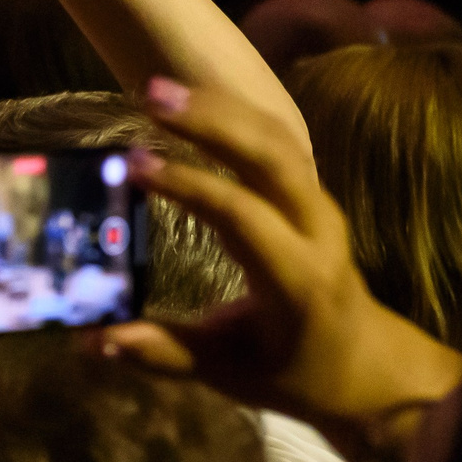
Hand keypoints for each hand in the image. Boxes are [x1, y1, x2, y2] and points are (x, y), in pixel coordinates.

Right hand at [101, 77, 461, 441]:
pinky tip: (192, 103)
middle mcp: (316, 234)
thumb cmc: (295, 373)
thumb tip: (93, 342)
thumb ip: (164, 353)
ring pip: (280, 140)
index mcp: (296, 280)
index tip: (135, 165)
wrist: (368, 365)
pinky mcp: (312, 199)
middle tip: (150, 97)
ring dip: (221, 108)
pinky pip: (280, 145)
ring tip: (159, 89)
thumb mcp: (229, 373)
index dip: (190, 186)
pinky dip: (237, 116)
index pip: (243, 216)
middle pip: (273, 158)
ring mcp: (320, 210)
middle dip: (213, 121)